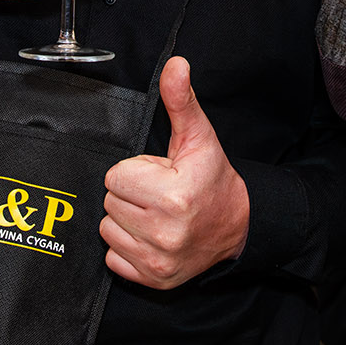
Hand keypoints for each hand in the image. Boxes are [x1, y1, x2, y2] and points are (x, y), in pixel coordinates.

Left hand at [102, 58, 249, 288]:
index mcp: (173, 196)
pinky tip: (151, 236)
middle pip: (109, 202)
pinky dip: (127, 247)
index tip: (159, 175)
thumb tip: (175, 64)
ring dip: (126, 220)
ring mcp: (159, 260)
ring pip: (107, 229)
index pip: (114, 177)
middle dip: (130, 194)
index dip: (135, 171)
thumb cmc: (212, 178)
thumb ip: (180, 100)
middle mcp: (166, 233)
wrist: (237, 225)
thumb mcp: (198, 136)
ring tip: (155, 214)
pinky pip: (112, 257)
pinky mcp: (153, 279)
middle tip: (159, 193)